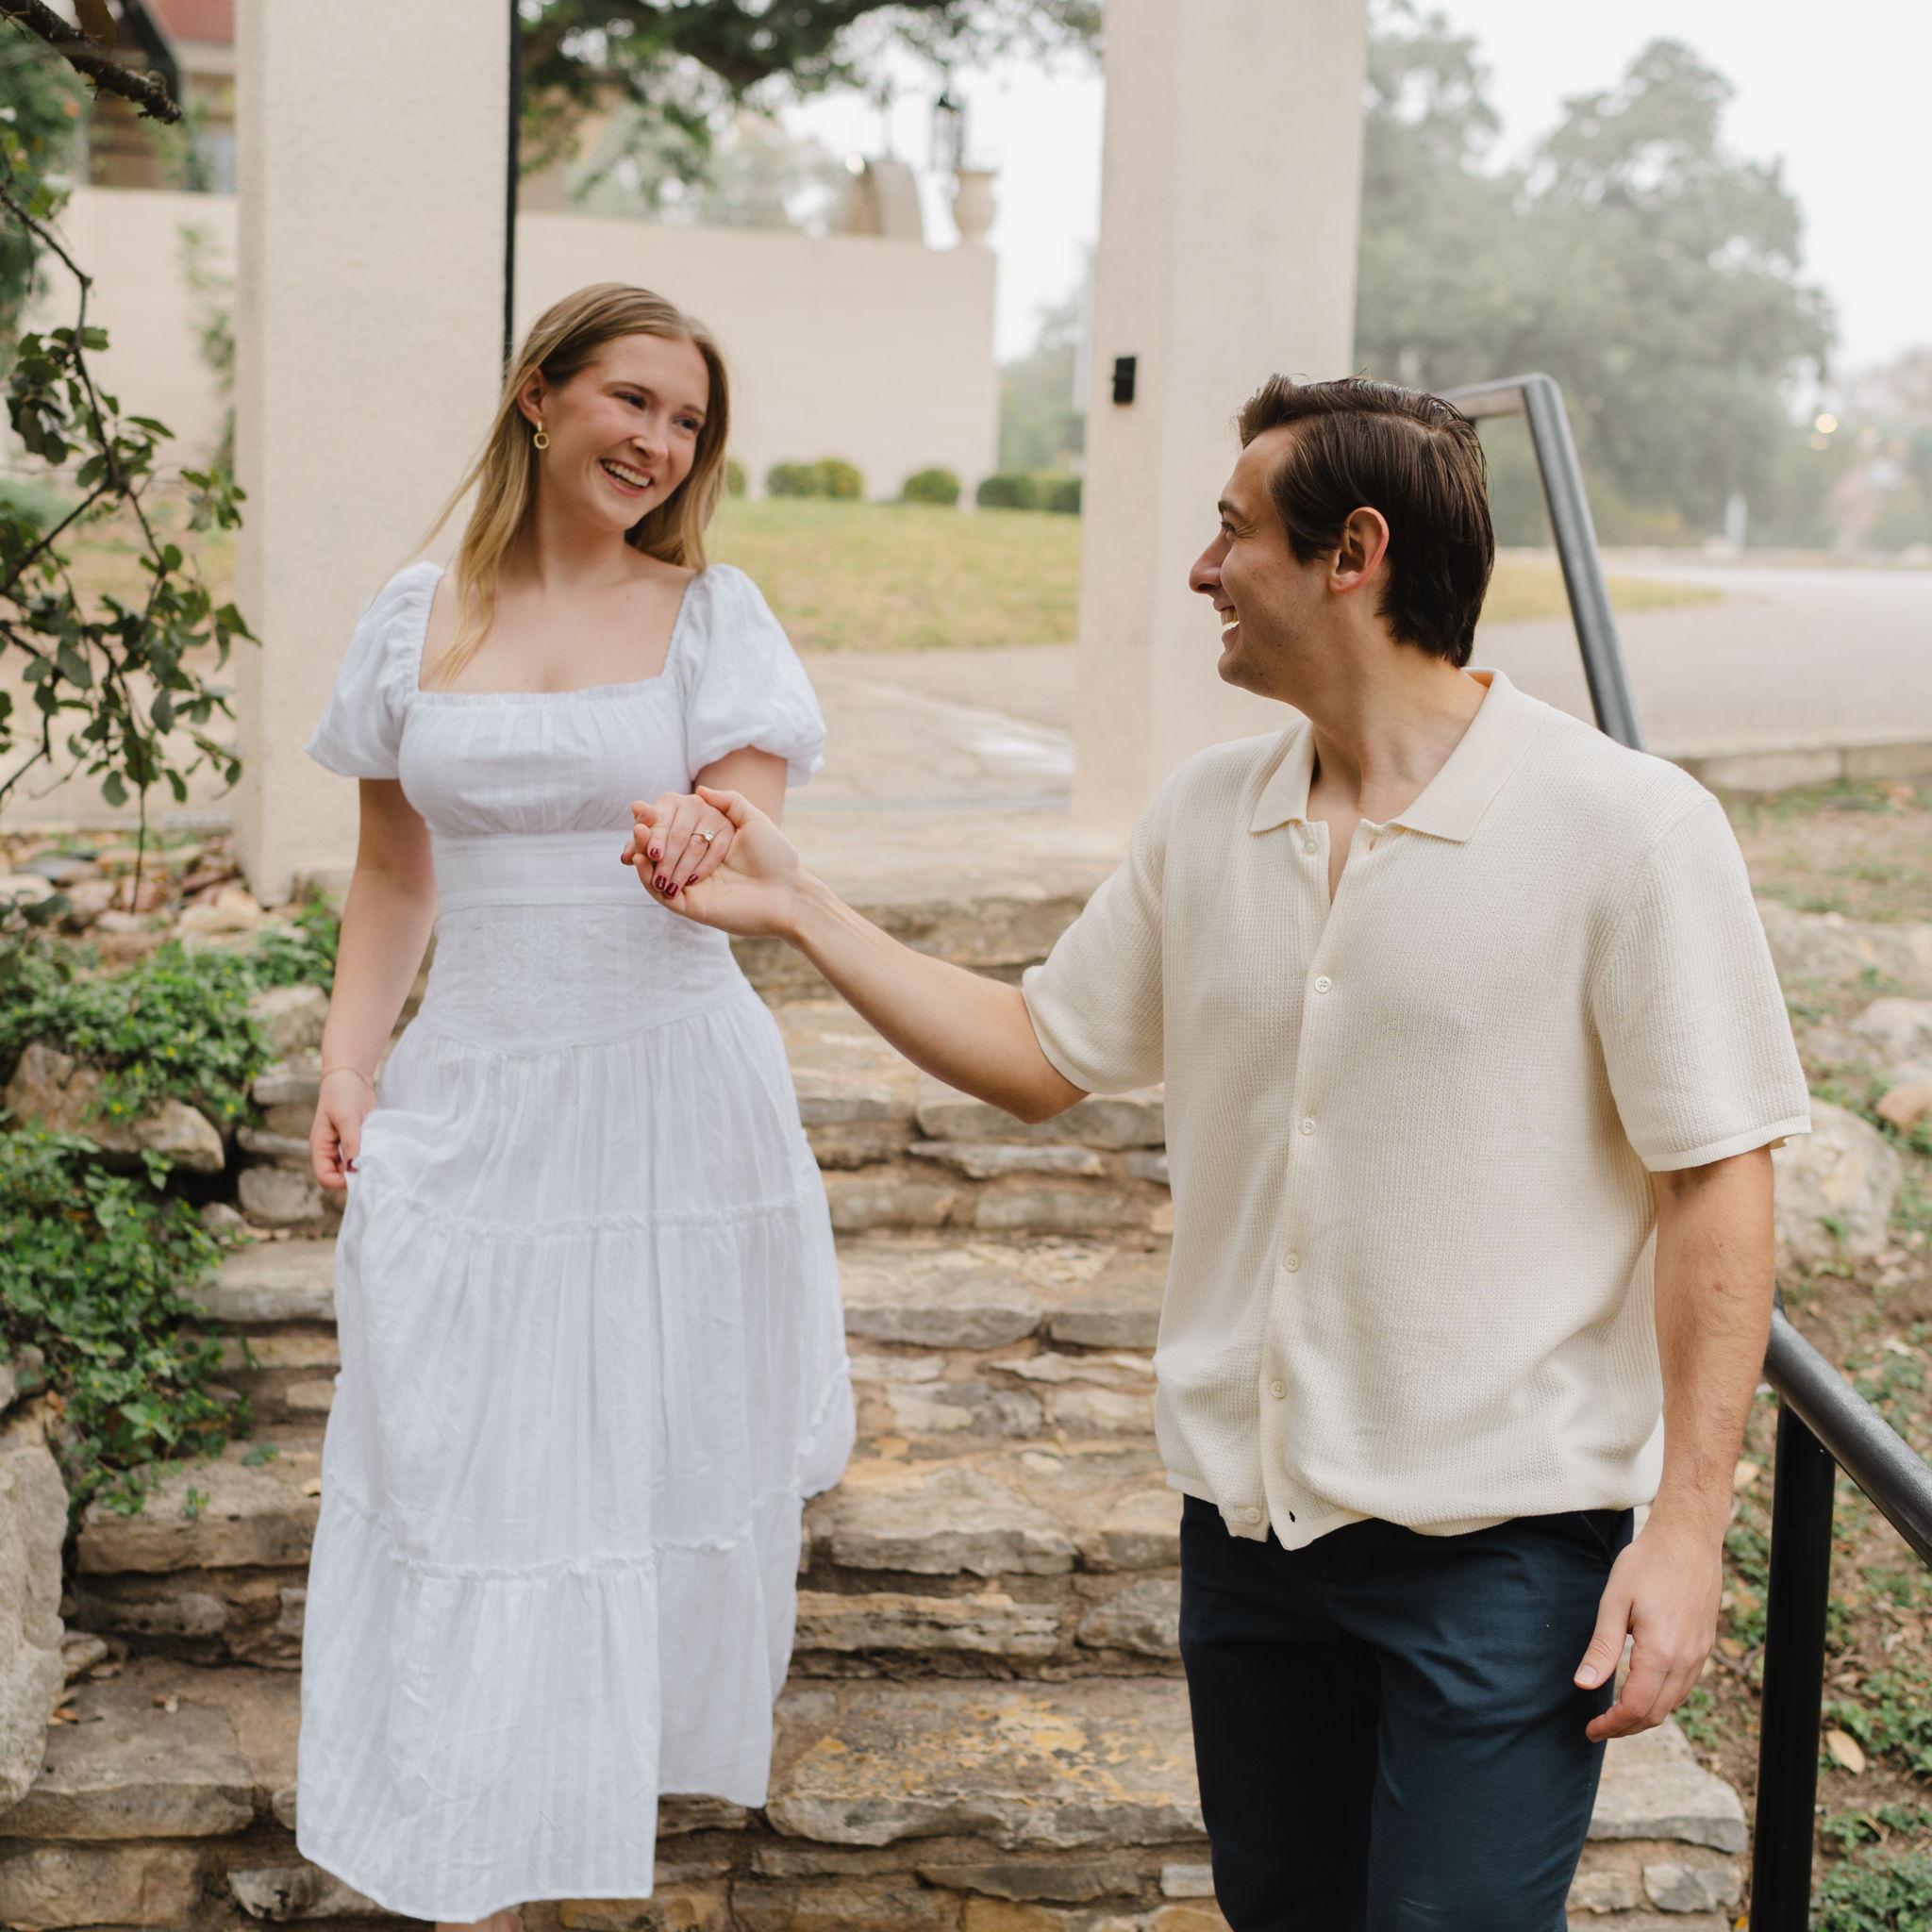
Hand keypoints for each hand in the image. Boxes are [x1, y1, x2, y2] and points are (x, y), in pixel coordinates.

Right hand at [311, 1067, 373, 1189]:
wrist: (351, 1075)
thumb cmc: (342, 1094)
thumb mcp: (346, 1118)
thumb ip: (351, 1142)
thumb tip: (355, 1167)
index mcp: (321, 1146)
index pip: (324, 1176)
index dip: (339, 1181)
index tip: (359, 1174)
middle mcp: (331, 1149)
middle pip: (339, 1175)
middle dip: (354, 1176)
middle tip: (373, 1170)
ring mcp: (344, 1146)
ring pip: (353, 1167)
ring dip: (364, 1167)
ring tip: (378, 1161)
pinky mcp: (358, 1140)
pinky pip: (363, 1155)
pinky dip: (370, 1157)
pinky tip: (381, 1153)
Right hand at [626, 784, 806, 936]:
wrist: (790, 893)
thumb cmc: (777, 857)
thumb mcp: (754, 821)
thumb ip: (729, 802)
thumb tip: (701, 789)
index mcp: (707, 846)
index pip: (672, 832)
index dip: (655, 821)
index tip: (641, 808)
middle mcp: (695, 866)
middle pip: (658, 852)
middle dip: (644, 837)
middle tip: (637, 823)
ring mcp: (691, 887)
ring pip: (654, 872)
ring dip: (640, 853)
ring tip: (637, 834)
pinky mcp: (690, 906)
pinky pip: (660, 894)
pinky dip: (646, 877)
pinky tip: (641, 859)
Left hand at [1574, 1513, 1722, 1740]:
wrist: (1688, 1539)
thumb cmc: (1646, 1564)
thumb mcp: (1614, 1602)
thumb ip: (1602, 1648)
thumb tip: (1584, 1685)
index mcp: (1661, 1652)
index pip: (1636, 1708)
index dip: (1612, 1725)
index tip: (1590, 1729)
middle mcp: (1686, 1660)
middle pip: (1657, 1713)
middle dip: (1627, 1727)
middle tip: (1599, 1726)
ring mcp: (1700, 1654)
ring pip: (1674, 1703)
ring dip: (1645, 1715)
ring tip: (1617, 1713)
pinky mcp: (1705, 1645)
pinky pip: (1685, 1686)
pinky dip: (1663, 1698)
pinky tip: (1644, 1689)